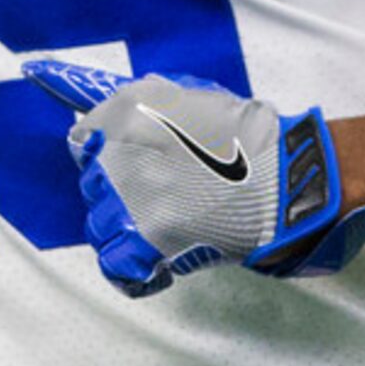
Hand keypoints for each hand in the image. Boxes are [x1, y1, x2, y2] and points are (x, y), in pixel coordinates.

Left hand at [22, 58, 364, 297]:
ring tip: (157, 232)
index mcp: (127, 112)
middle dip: (119, 194)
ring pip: (100, 227)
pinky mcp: (146, 241)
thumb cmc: (246, 135)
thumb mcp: (192, 95)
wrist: (281, 175)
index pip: (83, 140)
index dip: (104, 156)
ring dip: (124, 232)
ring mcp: (129, 200)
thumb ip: (152, 102)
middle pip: (93, 186)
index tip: (125, 166)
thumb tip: (127, 117)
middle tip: (156, 199)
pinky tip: (154, 265)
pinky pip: (117, 265)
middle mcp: (118, 154)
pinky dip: (133, 270)